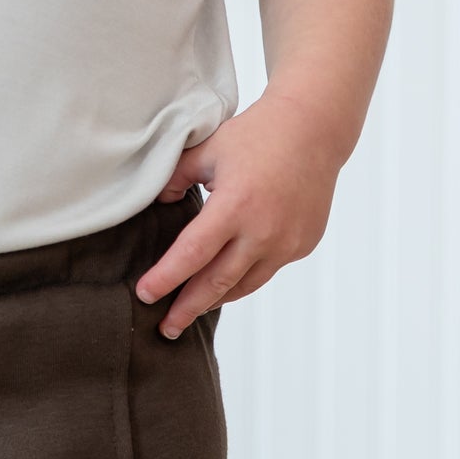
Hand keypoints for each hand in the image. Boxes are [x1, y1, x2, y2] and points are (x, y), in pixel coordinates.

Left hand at [135, 91, 342, 337]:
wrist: (314, 129)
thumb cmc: (257, 135)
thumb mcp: (208, 149)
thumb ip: (175, 178)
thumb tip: (158, 204)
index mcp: (234, 206)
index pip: (191, 255)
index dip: (165, 279)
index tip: (144, 296)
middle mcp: (262, 231)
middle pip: (215, 284)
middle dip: (186, 309)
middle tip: (165, 329)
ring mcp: (286, 242)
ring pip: (242, 285)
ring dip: (214, 300)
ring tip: (192, 310)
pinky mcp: (301, 245)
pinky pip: (265, 272)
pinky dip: (242, 280)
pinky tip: (226, 283)